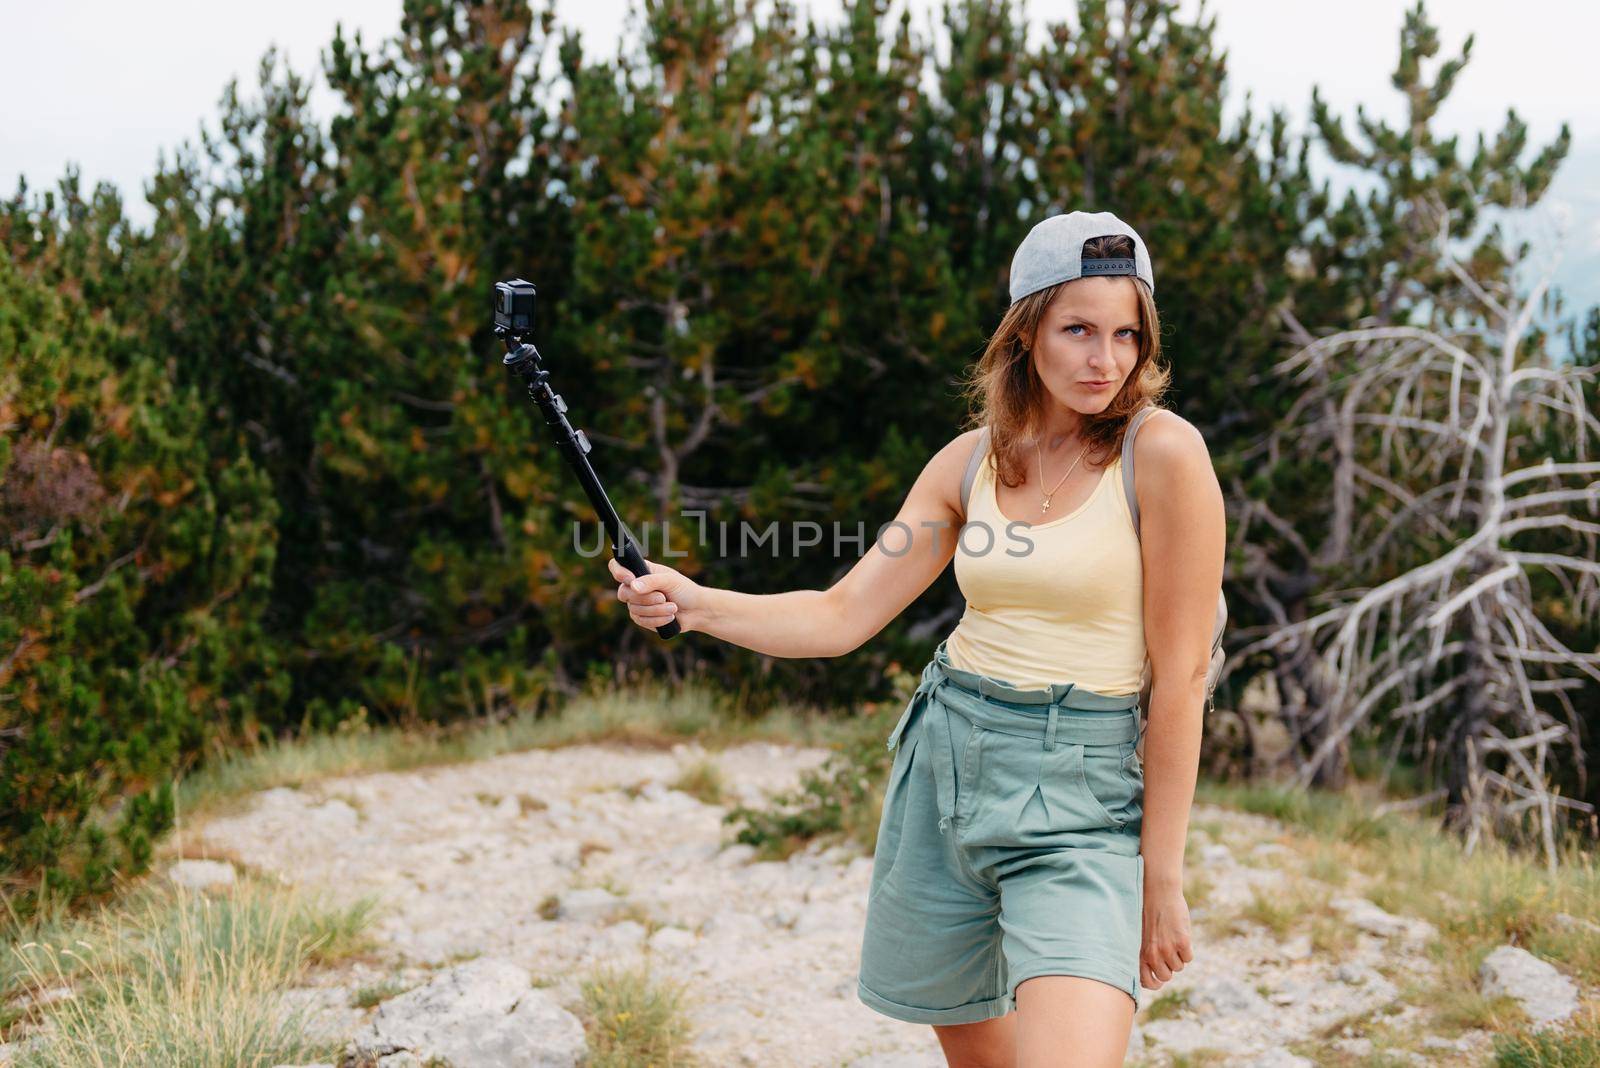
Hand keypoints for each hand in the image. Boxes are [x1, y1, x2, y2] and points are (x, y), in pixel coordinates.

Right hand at [607, 557, 702, 634]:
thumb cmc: (685, 590)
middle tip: (663, 597)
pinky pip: (641, 621)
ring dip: (656, 610)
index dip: (619, 572)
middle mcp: (635, 586)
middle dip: (646, 598)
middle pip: (624, 593)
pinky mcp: (642, 618)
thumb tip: (632, 585)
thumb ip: (652, 581)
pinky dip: (657, 619)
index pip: (617, 567)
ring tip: (673, 607)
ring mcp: (637, 603)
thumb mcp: (670, 580)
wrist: (696, 611)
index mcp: (641, 571)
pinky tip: (670, 617)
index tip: (631, 579)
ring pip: (634, 609)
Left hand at [1139, 873, 1193, 993]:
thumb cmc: (1150, 915)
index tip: (1159, 980)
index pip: (1148, 982)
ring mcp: (1168, 949)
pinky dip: (1187, 950)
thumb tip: (1158, 975)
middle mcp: (1153, 954)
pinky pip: (1189, 958)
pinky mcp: (1182, 942)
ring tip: (1172, 939)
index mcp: (1141, 953)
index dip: (1155, 983)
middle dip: (1169, 967)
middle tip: (1168, 952)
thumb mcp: (1143, 936)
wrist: (1159, 894)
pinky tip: (1181, 936)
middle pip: (1167, 976)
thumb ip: (1147, 955)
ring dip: (1178, 956)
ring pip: (1179, 967)